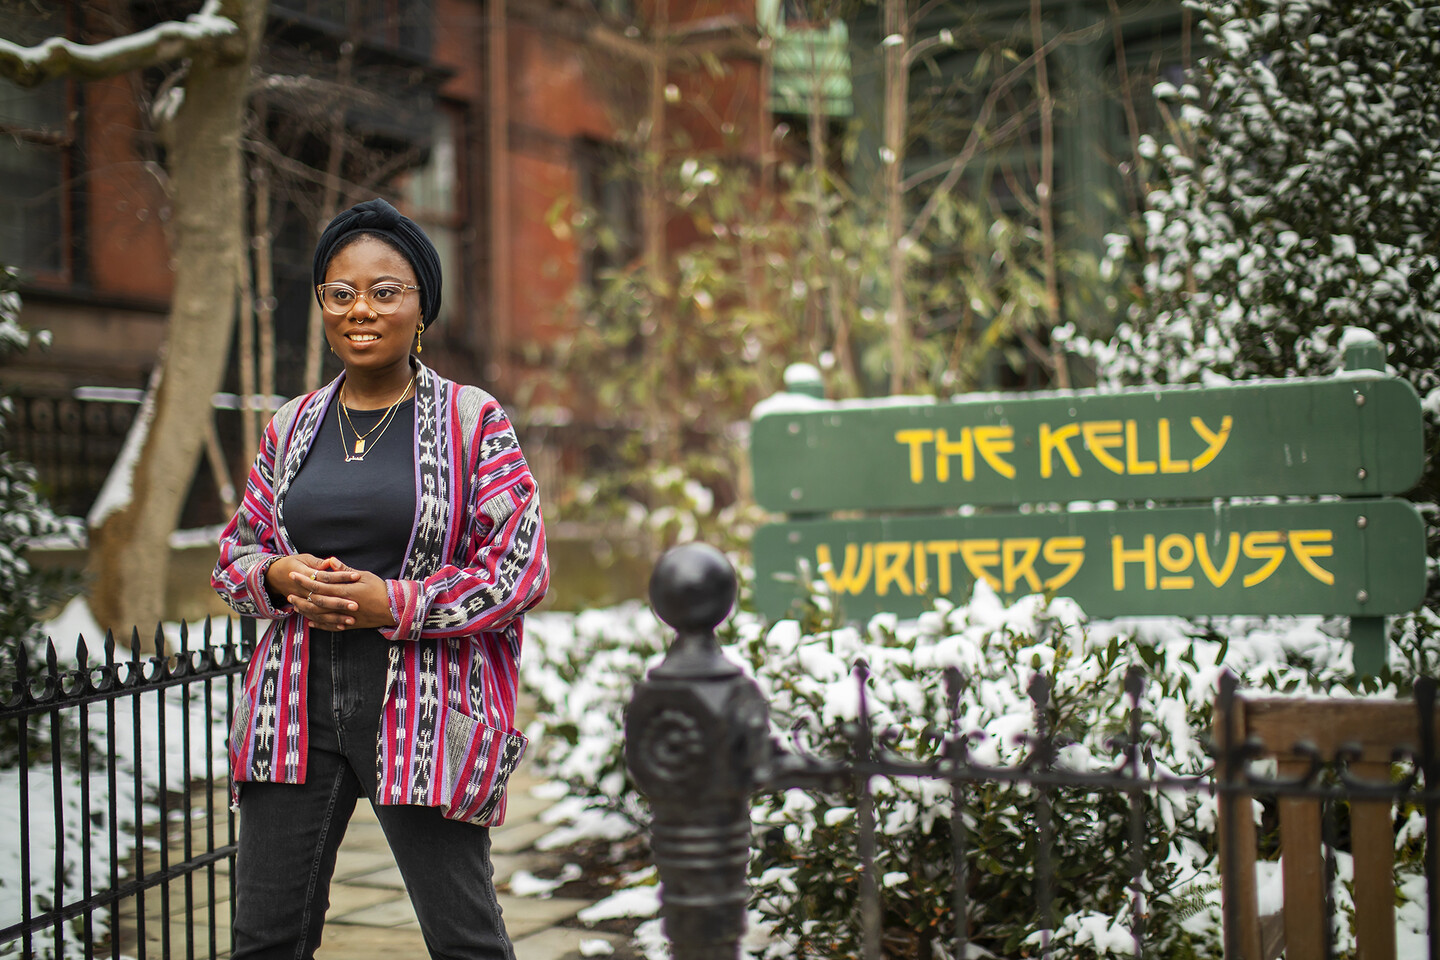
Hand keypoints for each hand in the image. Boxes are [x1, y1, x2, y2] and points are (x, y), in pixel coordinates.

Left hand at [283, 556, 397, 631]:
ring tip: (295, 606)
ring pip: (320, 615)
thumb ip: (345, 570)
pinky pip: (330, 626)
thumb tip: (331, 561)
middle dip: (300, 595)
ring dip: (306, 610)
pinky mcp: (350, 624)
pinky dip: (319, 624)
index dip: (305, 579)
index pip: (319, 584)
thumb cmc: (380, 589)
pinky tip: (311, 622)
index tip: (294, 574)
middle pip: (315, 600)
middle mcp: (342, 604)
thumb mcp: (364, 575)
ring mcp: (345, 616)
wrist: (394, 608)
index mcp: (345, 590)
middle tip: (288, 592)